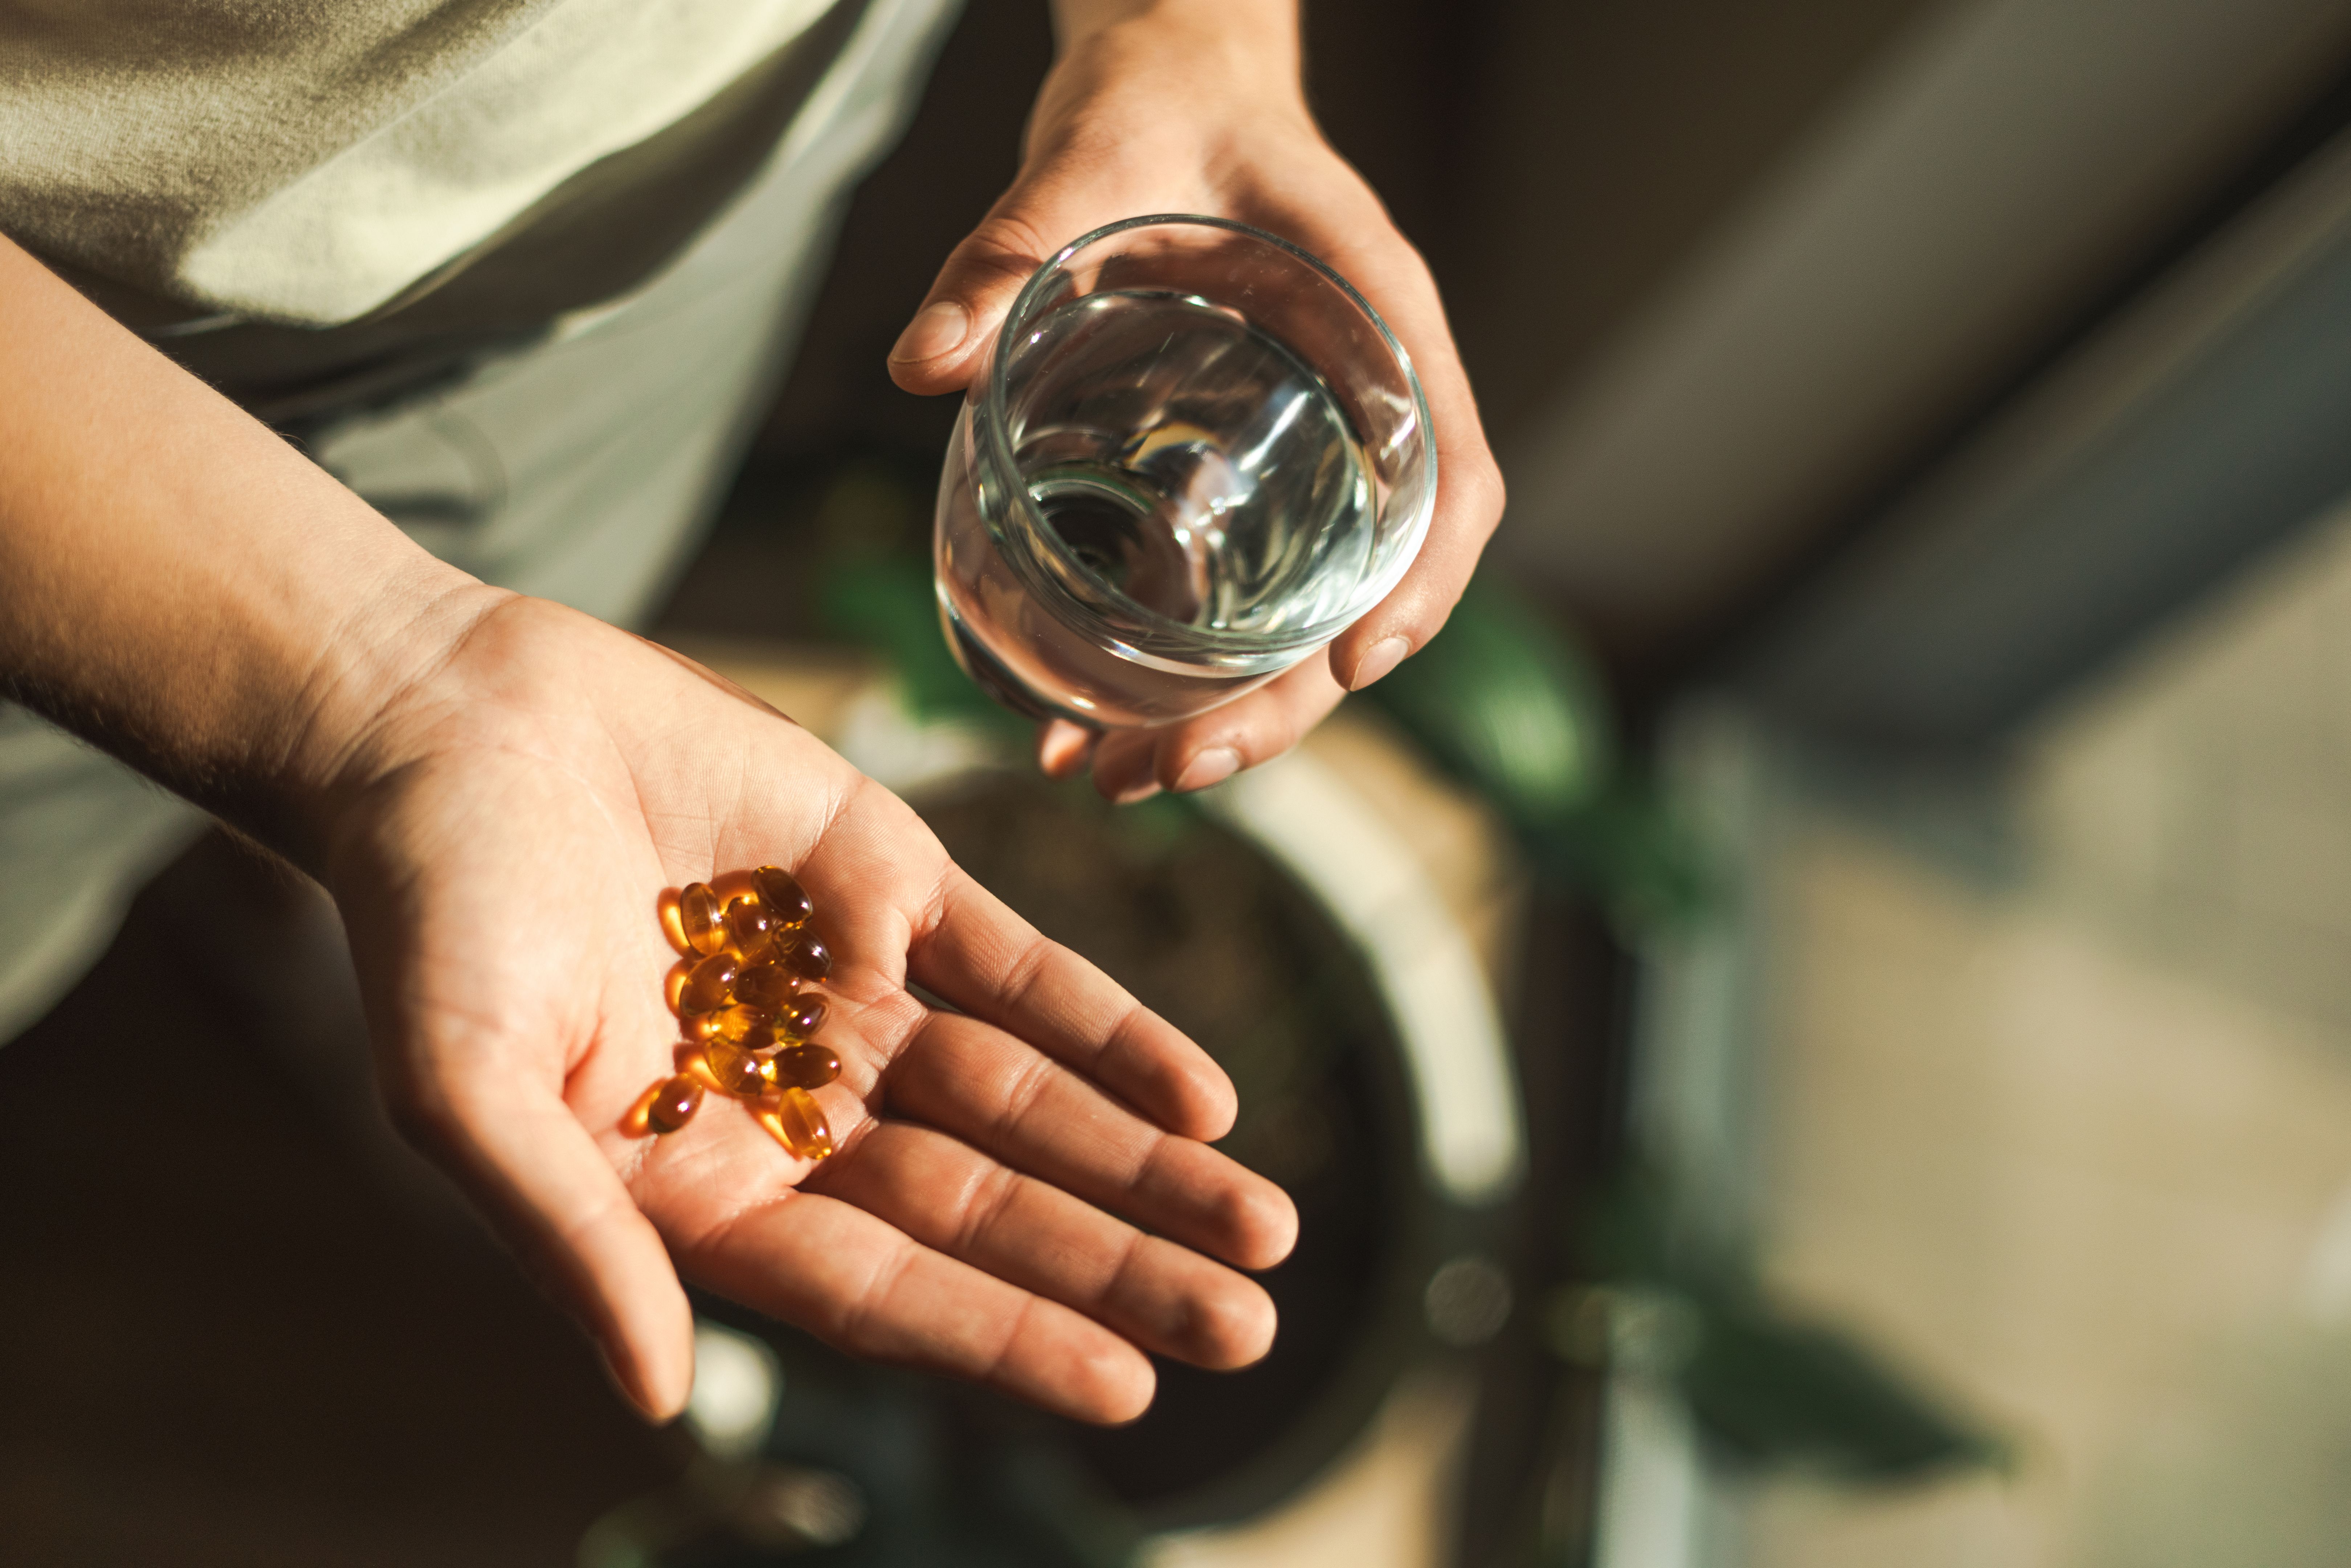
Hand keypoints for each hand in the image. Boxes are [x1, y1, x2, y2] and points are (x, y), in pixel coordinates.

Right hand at [315, 591, 1296, 1422]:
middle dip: (1116, 1270)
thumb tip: (654, 1395)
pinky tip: (1204, 1094)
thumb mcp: (462, 1090)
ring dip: (1146, 1165)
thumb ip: (569, 1238)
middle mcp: (796, 1106)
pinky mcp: (888, 880)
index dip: (1004, 1339)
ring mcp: (852, 994)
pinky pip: (1028, 971)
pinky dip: (1115, 1030)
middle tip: (1247, 1329)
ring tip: (1262, 1229)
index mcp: (702, 1181)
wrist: (442, 719)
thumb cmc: (424, 913)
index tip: (1127, 1389)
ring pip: (1030, 1101)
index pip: (884, 1285)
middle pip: (987, 1209)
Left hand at [889, 0, 1504, 802]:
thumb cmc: (1162, 103)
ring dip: (1230, 712)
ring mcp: (1309, 453)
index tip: (1359, 666)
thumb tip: (922, 361)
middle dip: (1285, 702)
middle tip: (1174, 767)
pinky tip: (1100, 714)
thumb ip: (1011, 244)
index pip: (1452, 482)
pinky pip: (1246, 587)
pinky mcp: (1247, 470)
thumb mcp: (1092, 151)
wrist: (1165, 84)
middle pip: (1370, 591)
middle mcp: (1365, 409)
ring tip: (1120, 776)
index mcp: (1380, 328)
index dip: (1423, 586)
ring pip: (1304, 616)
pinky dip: (1188, 667)